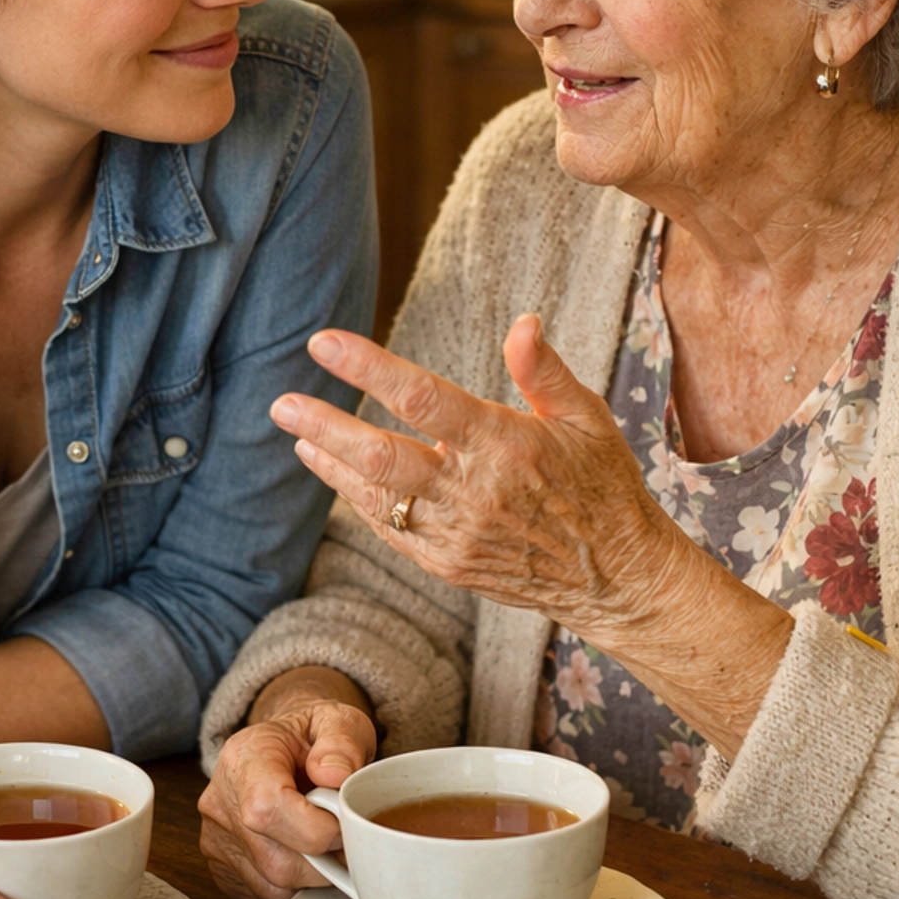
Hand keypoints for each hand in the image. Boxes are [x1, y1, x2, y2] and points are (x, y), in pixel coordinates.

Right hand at [199, 698, 374, 898]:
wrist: (284, 748)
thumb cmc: (312, 737)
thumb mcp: (337, 721)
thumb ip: (342, 742)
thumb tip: (335, 775)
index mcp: (244, 759)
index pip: (267, 809)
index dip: (317, 829)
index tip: (344, 821)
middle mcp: (220, 802)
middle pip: (275, 859)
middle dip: (325, 859)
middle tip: (347, 837)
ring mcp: (216, 839)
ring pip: (273, 886)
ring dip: (313, 877)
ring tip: (328, 842)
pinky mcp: (222, 868)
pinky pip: (265, 897)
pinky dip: (295, 886)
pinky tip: (307, 854)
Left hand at [272, 319, 792, 758]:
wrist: (616, 577)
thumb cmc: (604, 486)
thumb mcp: (586, 418)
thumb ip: (543, 371)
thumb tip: (521, 321)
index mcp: (505, 444)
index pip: (422, 398)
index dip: (367, 368)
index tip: (323, 343)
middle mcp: (474, 491)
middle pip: (379, 456)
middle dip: (325, 427)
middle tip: (282, 404)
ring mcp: (456, 534)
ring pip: (375, 497)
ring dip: (331, 465)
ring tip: (297, 436)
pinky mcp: (449, 565)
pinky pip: (391, 531)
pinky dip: (359, 502)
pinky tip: (337, 476)